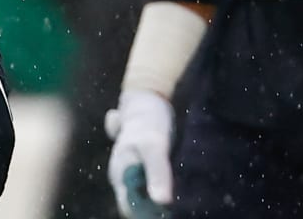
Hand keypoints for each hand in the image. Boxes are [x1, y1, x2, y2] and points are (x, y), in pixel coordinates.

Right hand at [106, 89, 174, 216]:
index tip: (169, 210)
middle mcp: (125, 176)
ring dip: (162, 196)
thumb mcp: (154, 145)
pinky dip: (165, 187)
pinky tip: (181, 184)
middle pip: (140, 203)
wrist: (148, 95)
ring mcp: (135, 170)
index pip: (131, 209)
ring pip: (147, 194)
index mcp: (119, 175)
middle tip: (181, 202)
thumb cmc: (148, 120)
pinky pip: (154, 184)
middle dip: (157, 205)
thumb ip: (156, 173)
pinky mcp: (146, 165)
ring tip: (183, 193)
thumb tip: (161, 202)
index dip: (148, 213)